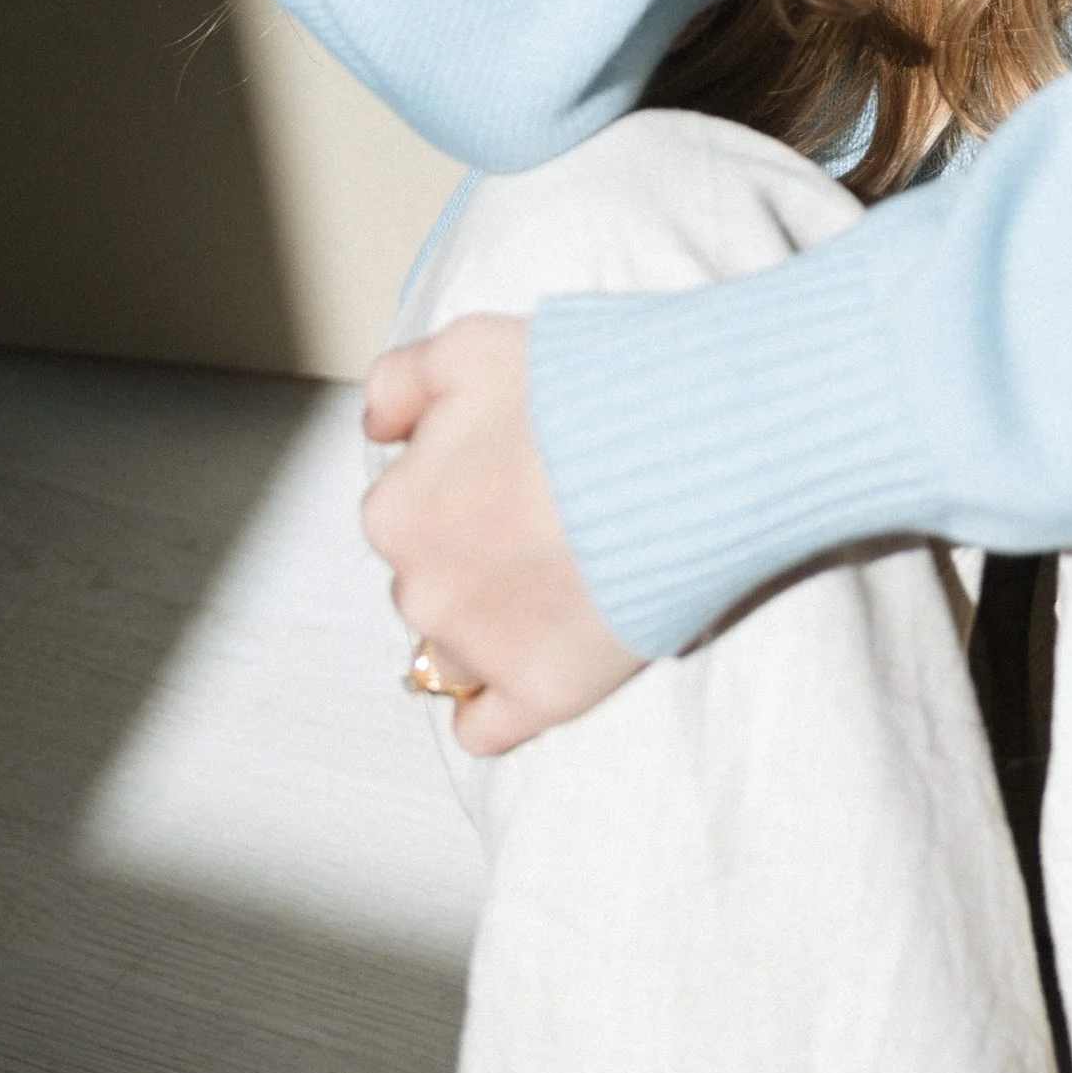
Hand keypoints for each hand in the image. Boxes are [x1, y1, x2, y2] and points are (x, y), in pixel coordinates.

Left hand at [360, 314, 646, 752]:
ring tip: (564, 582)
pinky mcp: (542, 695)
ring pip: (454, 653)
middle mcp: (422, 590)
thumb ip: (399, 383)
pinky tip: (537, 665)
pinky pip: (484, 727)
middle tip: (552, 519)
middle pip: (432, 583)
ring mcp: (479, 651)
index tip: (517, 474)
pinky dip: (501, 704)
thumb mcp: (472, 345)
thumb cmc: (590, 389)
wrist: (693, 444)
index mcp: (396, 510)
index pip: (405, 513)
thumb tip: (378, 430)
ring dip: (491, 627)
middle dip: (477, 558)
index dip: (463, 488)